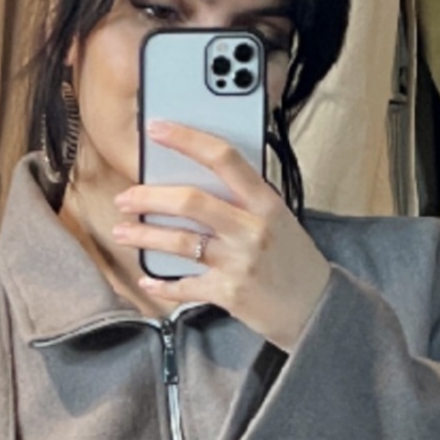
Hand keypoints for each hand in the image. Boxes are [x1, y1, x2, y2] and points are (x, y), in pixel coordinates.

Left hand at [110, 121, 330, 350]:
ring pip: (179, 243)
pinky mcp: (229, 293)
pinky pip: (184, 286)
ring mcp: (238, 262)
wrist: (317, 309)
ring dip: (144, 237)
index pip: (223, 158)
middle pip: (191, 201)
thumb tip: (197, 177)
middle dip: (149, 197)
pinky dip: (161, 285)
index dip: (186, 139)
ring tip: (123, 232)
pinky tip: (147, 280)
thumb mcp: (278, 219)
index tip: (157, 130)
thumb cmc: (294, 261)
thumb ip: (245, 199)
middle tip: (127, 197)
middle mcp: (251, 229)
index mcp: (265, 203)